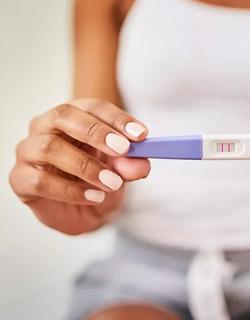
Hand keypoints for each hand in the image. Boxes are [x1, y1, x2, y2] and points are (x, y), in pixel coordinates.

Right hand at [9, 99, 149, 234]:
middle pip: (63, 116)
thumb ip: (130, 165)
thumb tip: (140, 163)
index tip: (140, 135)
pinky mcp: (20, 179)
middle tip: (123, 149)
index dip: (117, 119)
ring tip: (113, 183)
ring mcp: (29, 151)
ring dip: (86, 166)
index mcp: (74, 116)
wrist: (84, 211)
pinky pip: (40, 181)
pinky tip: (95, 197)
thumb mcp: (122, 172)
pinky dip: (71, 190)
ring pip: (49, 148)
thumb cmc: (100, 179)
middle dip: (96, 132)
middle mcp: (46, 127)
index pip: (92, 107)